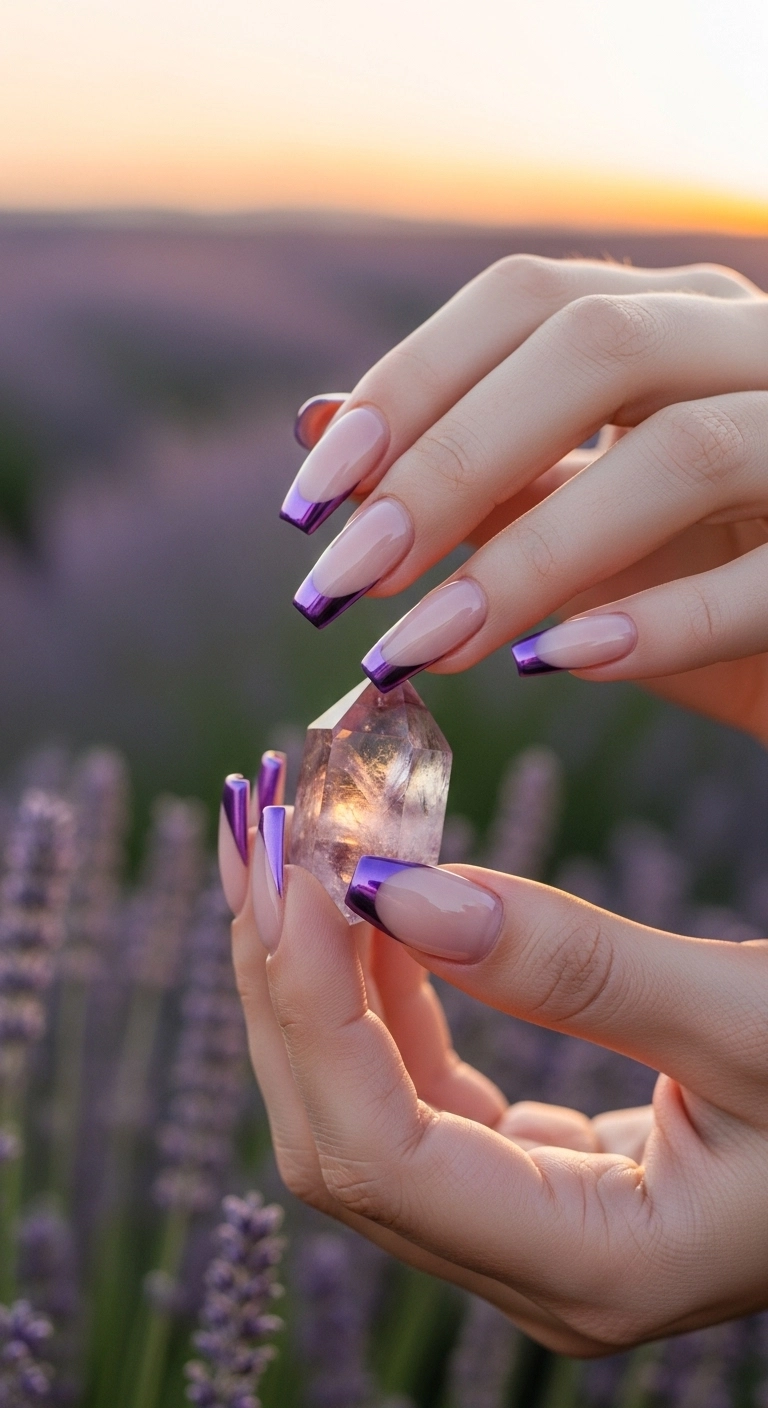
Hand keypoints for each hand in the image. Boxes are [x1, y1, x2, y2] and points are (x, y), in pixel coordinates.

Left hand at [230, 793, 767, 1355]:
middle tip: (262, 819)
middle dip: (283, 972)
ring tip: (292, 836)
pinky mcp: (530, 1172)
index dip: (311, 1001)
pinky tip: (365, 898)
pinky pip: (410, 1081)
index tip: (292, 859)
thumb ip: (579, 968)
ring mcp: (524, 1223)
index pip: (377, 1149)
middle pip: (336, 1131)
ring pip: (357, 1102)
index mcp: (591, 1265)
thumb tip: (404, 893)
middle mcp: (533, 1265)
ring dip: (314, 969)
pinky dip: (373, 985)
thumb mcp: (751, 1022)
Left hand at [284, 257, 767, 741]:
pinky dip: (664, 619)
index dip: (407, 389)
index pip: (528, 300)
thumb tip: (320, 425)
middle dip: (449, 462)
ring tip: (421, 649)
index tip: (310, 504)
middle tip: (344, 583)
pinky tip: (557, 666)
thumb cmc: (711, 579)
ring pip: (682, 451)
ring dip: (530, 557)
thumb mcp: (584, 525)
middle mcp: (756, 347)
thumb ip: (480, 474)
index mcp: (682, 323)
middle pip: (594, 345)